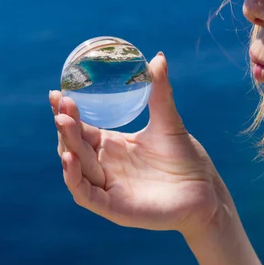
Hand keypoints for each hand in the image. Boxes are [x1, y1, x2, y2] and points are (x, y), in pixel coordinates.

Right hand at [49, 53, 234, 237]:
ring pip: (77, 166)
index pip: (82, 128)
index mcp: (113, 146)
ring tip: (63, 122)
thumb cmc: (186, 159)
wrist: (205, 191)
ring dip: (67, 145)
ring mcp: (107, 187)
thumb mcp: (168, 122)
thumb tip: (159, 57)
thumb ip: (160, 91)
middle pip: (75, 145)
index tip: (58, 93)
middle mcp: (105, 166)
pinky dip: (73, 178)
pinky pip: (85, 194)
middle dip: (65, 124)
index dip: (68, 112)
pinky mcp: (112, 208)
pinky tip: (70, 158)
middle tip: (62, 103)